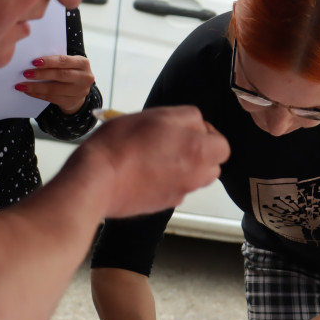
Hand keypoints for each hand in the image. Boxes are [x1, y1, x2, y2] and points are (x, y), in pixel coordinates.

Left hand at [15, 55, 95, 113]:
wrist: (79, 88)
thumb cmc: (69, 71)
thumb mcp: (68, 63)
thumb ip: (56, 61)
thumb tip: (33, 62)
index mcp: (83, 63)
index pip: (64, 61)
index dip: (49, 62)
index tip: (34, 62)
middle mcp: (85, 78)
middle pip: (60, 75)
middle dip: (41, 74)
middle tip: (26, 74)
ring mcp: (80, 91)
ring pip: (54, 89)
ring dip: (36, 87)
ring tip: (22, 85)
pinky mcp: (72, 101)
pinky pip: (52, 98)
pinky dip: (38, 94)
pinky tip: (29, 91)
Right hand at [71, 106, 229, 217]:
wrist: (97, 181)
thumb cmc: (122, 144)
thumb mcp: (157, 115)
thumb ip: (185, 119)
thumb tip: (196, 126)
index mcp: (199, 151)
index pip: (222, 144)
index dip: (206, 134)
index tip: (185, 129)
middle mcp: (196, 175)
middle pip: (212, 164)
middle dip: (200, 153)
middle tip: (173, 142)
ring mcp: (180, 192)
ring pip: (194, 178)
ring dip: (185, 167)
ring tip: (157, 156)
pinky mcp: (164, 205)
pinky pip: (175, 189)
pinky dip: (167, 181)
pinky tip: (145, 172)